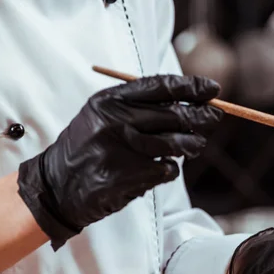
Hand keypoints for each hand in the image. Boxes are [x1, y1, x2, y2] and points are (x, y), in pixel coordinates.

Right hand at [18, 75, 222, 249]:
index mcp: (110, 100)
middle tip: (214, 118)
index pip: (161, 86)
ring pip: (179, 143)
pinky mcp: (133, 175)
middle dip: (203, 117)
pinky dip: (170, 169)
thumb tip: (191, 101)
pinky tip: (159, 168)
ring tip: (193, 146)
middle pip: (176, 114)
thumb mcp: (103, 115)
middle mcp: (117, 121)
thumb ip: (139, 106)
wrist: (59, 186)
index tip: (212, 89)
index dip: (192, 87)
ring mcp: (125, 149)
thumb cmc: (88, 147)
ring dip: (193, 145)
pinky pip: (169, 169)